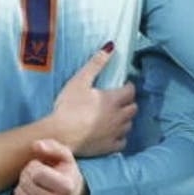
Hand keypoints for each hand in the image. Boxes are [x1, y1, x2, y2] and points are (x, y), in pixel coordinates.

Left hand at [12, 139, 86, 194]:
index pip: (37, 174)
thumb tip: (36, 145)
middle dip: (25, 175)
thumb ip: (52, 146)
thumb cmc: (64, 171)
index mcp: (67, 186)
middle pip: (26, 185)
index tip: (38, 166)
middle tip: (33, 174)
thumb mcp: (64, 155)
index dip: (33, 166)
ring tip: (31, 184)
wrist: (71, 194)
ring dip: (21, 187)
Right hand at [49, 42, 135, 156]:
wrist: (60, 134)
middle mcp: (119, 116)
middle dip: (128, 103)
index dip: (128, 87)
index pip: (130, 91)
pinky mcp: (109, 147)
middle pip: (133, 108)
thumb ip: (95, 64)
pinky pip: (122, 141)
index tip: (124, 86)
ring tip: (116, 116)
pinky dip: (120, 136)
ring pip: (129, 124)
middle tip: (120, 101)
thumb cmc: (68, 106)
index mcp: (113, 99)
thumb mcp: (79, 81)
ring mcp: (116, 133)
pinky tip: (112, 133)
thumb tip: (110, 47)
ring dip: (125, 119)